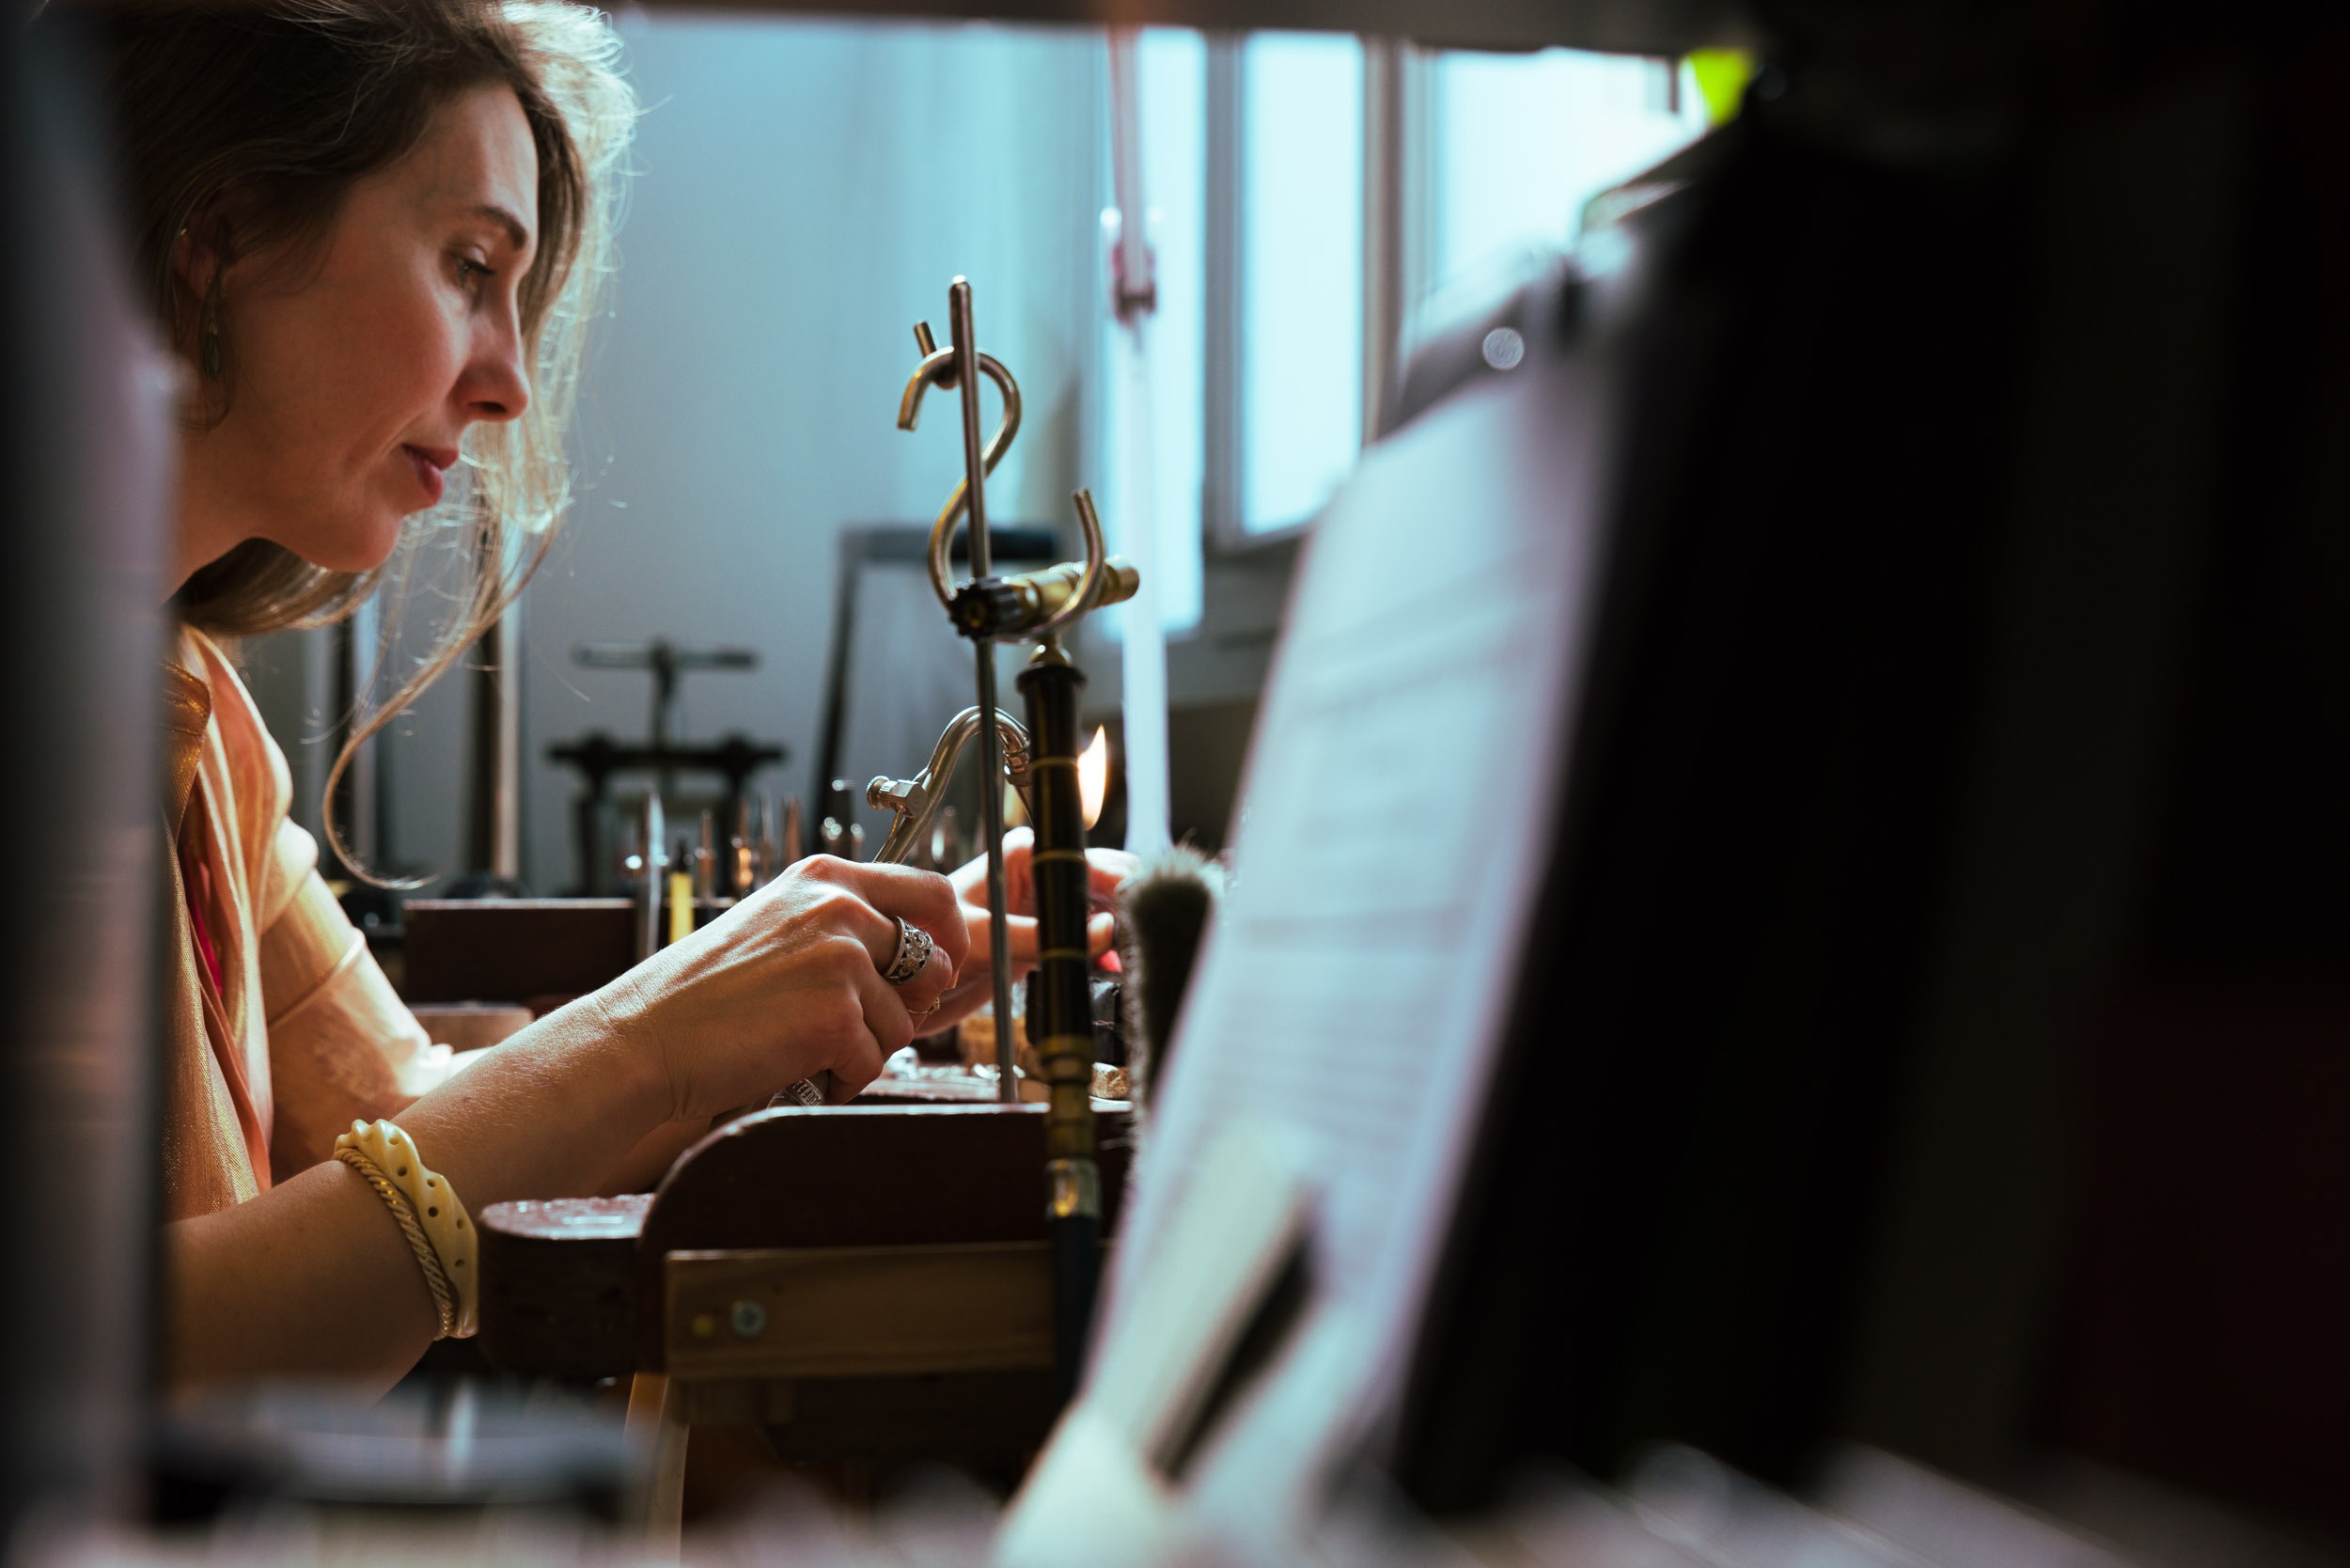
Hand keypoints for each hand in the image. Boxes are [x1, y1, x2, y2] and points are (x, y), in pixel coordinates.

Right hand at [589, 856, 968, 1120]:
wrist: (643, 1038)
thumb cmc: (703, 994)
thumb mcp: (778, 927)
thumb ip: (844, 928)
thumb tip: (922, 959)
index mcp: (826, 879)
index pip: (931, 891)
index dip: (950, 935)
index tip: (946, 964)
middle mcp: (839, 908)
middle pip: (932, 962)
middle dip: (909, 1004)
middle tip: (858, 1025)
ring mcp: (840, 961)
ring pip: (903, 1022)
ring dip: (862, 1049)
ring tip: (801, 1047)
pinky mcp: (835, 1016)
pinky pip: (873, 1063)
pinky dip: (840, 1080)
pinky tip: (793, 1068)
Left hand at [927, 828, 1136, 1032]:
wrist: (897, 981)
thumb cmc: (922, 941)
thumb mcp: (986, 939)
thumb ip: (1044, 936)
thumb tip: (1103, 931)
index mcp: (1024, 856)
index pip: (1088, 864)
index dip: (1120, 887)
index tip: (1138, 912)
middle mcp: (1039, 876)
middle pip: (1103, 886)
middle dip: (1125, 909)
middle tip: (1143, 939)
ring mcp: (1044, 908)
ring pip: (1101, 914)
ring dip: (1119, 933)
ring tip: (1134, 957)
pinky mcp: (1045, 939)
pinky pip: (1087, 940)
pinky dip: (1103, 953)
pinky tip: (1112, 968)